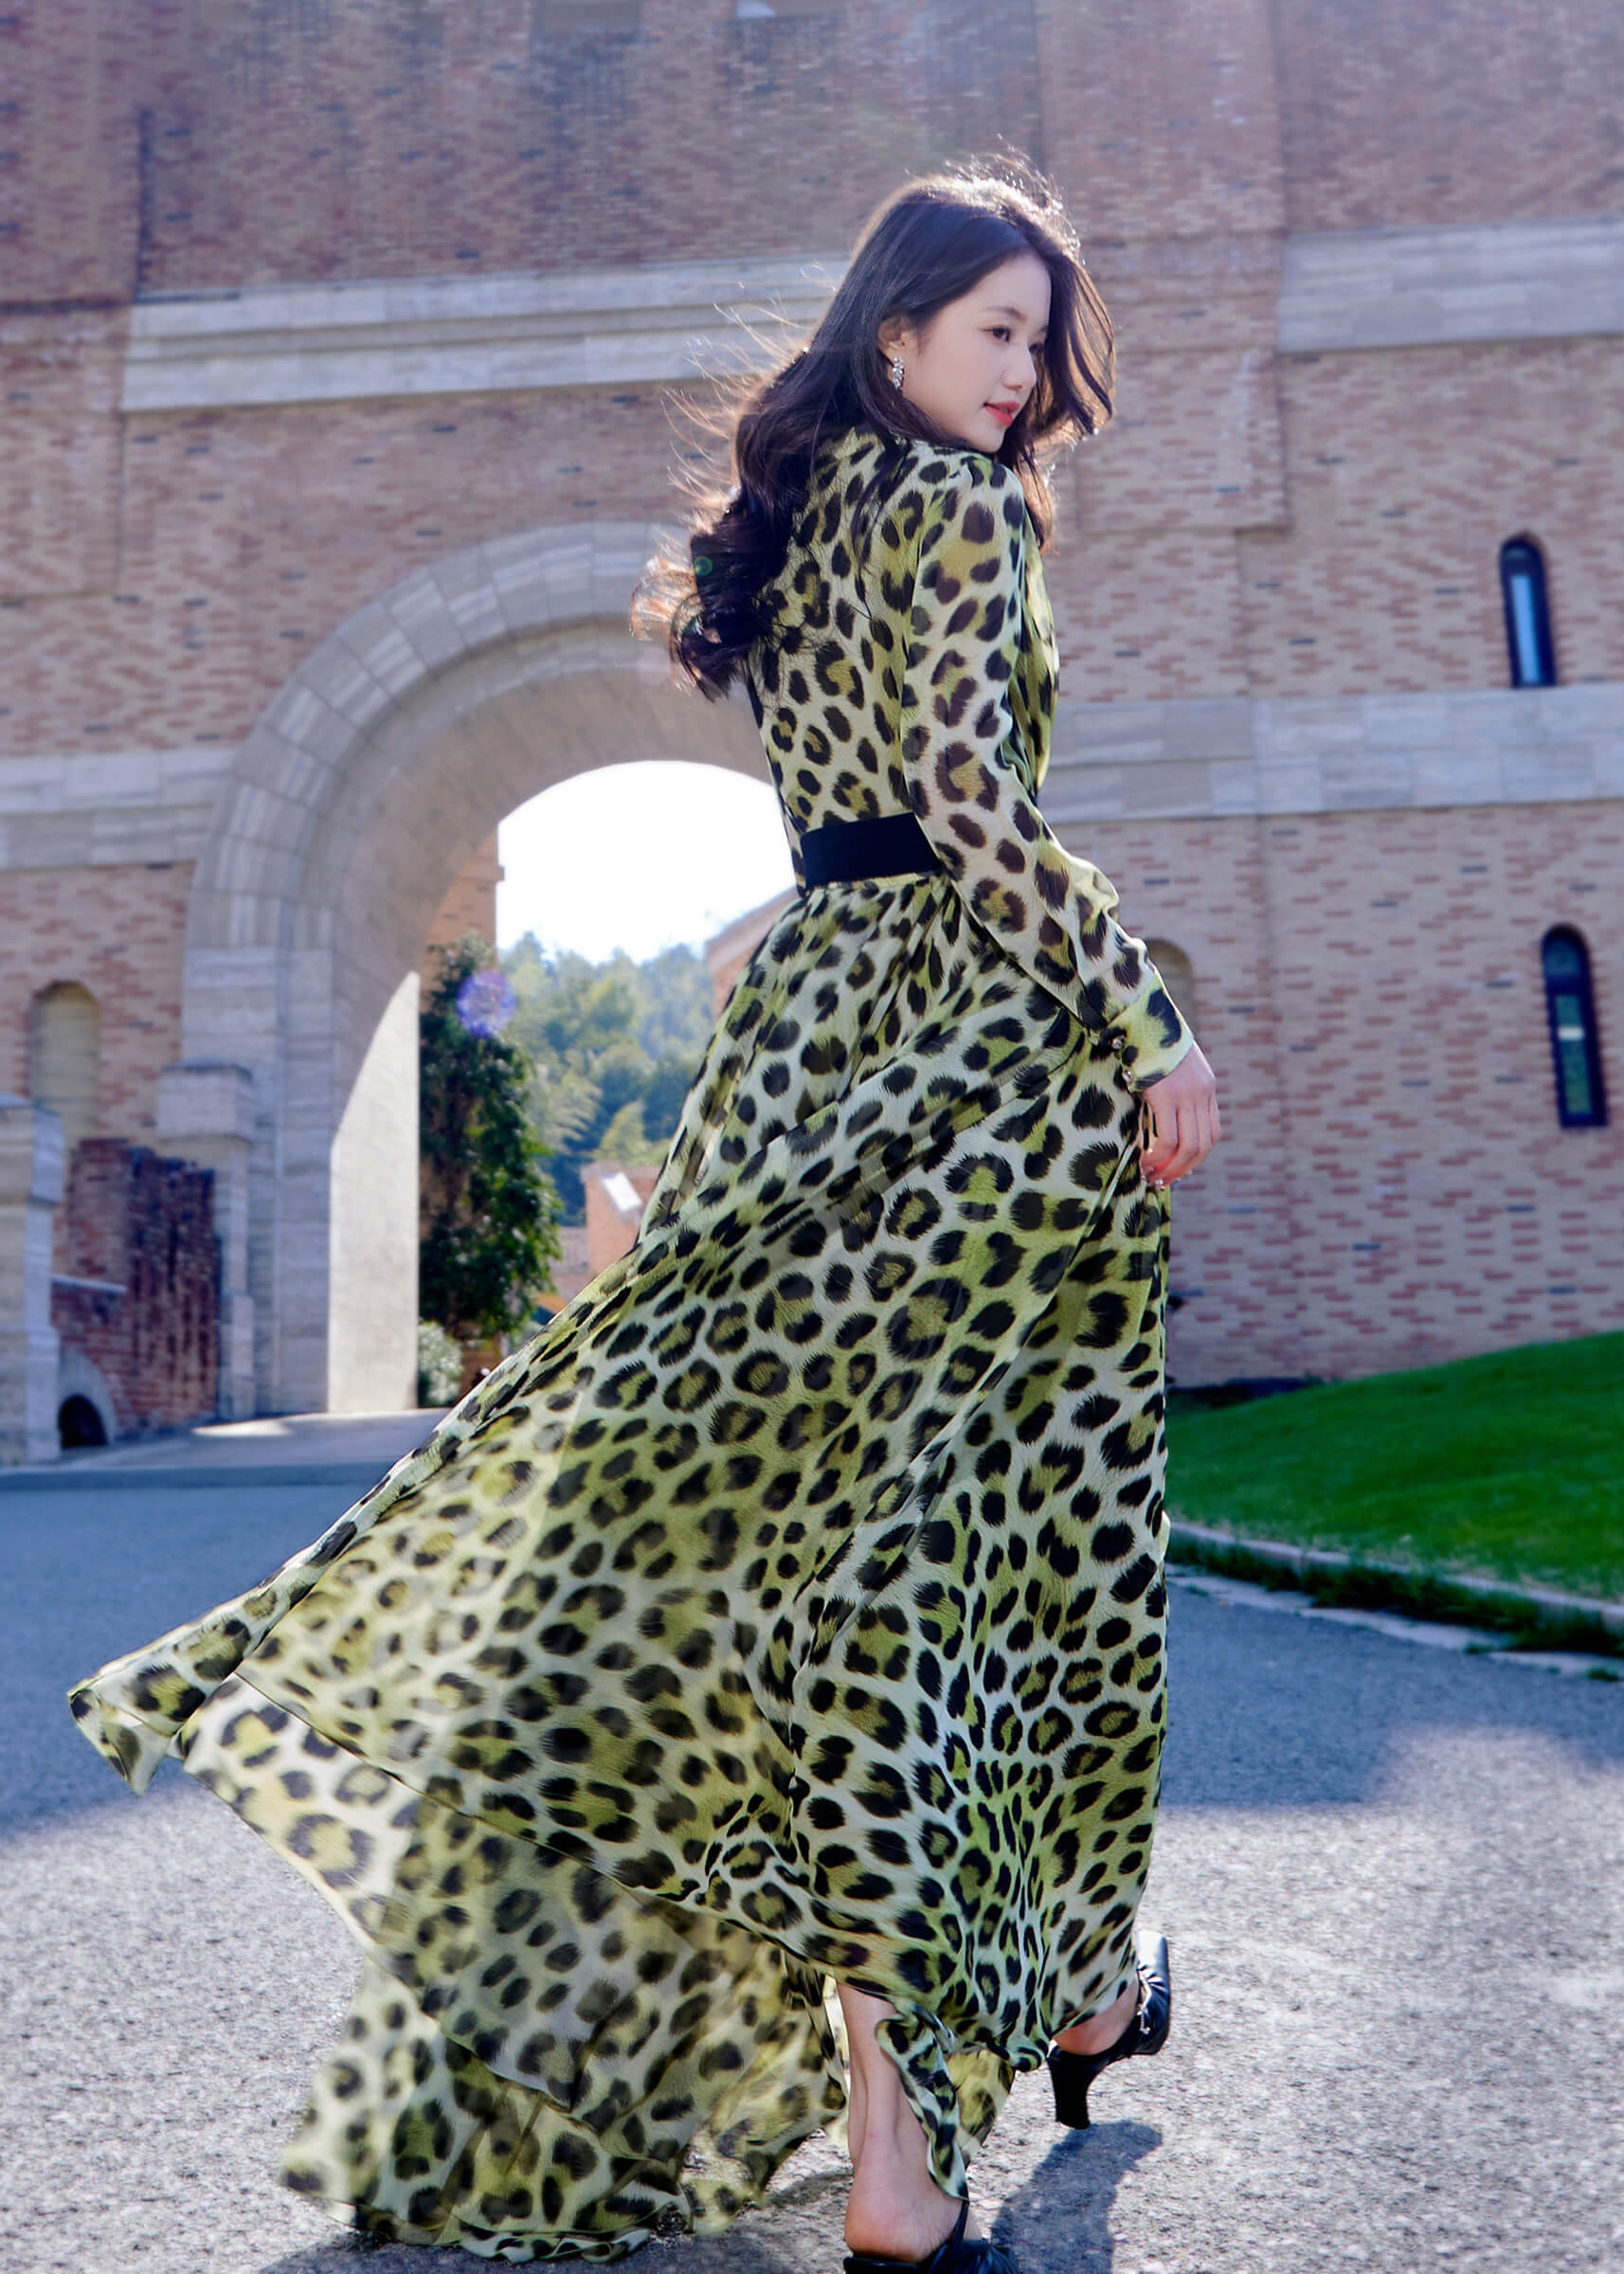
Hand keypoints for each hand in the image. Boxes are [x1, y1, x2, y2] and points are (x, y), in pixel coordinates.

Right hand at [1138, 1041, 1219, 1189]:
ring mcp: (1186, 1095)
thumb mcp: (1174, 1068)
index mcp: (1208, 1087)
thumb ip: (1177, 1091)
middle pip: (1202, 1145)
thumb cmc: (1151, 1043)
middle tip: (1163, 1182)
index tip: (1178, 1170)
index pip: (1212, 1134)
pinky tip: (1145, 1161)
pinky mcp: (1166, 1095)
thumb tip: (1164, 1120)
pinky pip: (1167, 1137)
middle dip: (1183, 1169)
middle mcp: (1202, 1093)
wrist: (1144, 1018)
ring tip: (1152, 1177)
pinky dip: (1158, 1155)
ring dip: (1170, 1168)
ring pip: (1187, 1146)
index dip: (1197, 1157)